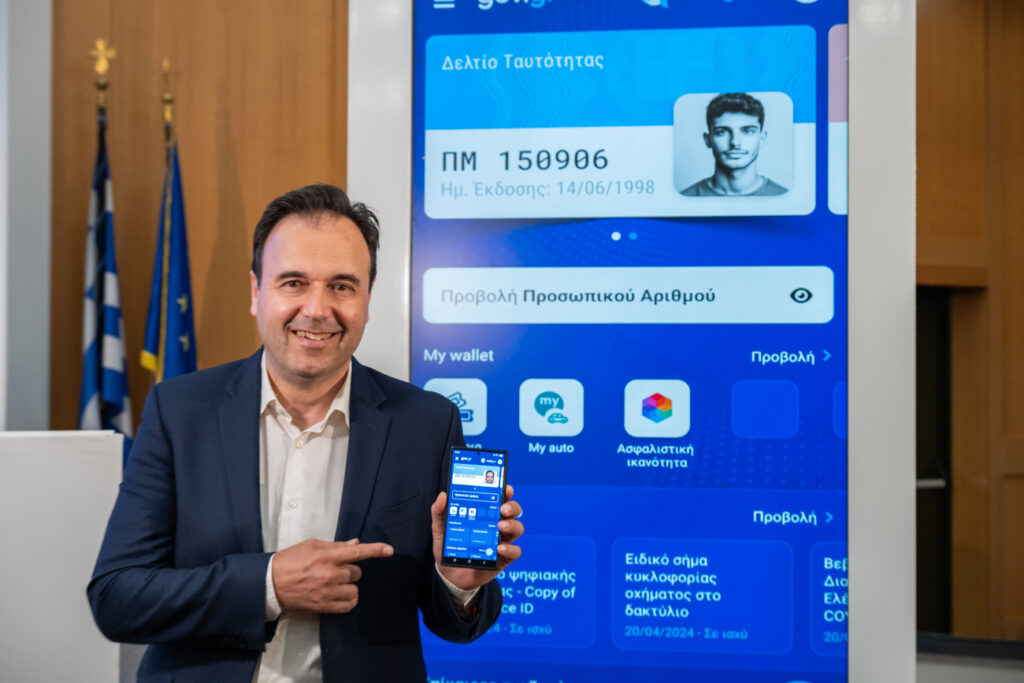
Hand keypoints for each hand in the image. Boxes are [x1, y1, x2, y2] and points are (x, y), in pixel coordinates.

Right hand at [271, 538, 392, 612]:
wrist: (271, 583)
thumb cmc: (290, 560)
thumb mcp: (311, 545)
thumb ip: (335, 546)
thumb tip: (354, 544)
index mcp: (327, 556)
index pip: (357, 552)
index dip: (375, 550)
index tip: (389, 550)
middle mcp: (330, 574)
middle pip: (357, 572)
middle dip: (349, 570)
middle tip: (334, 569)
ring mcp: (328, 592)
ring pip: (354, 589)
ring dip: (348, 586)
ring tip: (335, 583)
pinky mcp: (324, 606)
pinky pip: (349, 605)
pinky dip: (348, 599)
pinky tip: (340, 594)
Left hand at [432, 485, 523, 590]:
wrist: (449, 576)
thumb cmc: (449, 549)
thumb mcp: (441, 530)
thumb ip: (439, 513)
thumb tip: (442, 496)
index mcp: (485, 515)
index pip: (499, 499)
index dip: (506, 492)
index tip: (506, 488)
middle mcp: (497, 526)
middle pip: (513, 512)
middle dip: (512, 506)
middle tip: (503, 509)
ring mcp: (502, 541)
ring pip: (517, 528)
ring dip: (512, 525)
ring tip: (500, 527)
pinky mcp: (503, 558)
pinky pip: (515, 552)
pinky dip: (510, 548)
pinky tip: (499, 548)